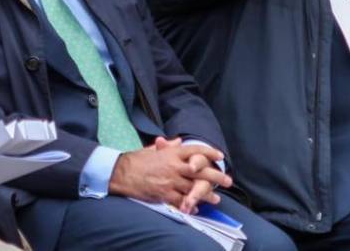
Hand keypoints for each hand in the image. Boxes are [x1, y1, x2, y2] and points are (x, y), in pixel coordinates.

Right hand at [108, 140, 230, 207]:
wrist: (121, 173)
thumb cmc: (136, 160)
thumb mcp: (152, 149)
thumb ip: (168, 146)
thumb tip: (179, 141)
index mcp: (171, 153)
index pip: (194, 151)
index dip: (209, 152)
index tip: (219, 155)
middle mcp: (174, 167)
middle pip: (199, 171)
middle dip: (215, 176)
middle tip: (228, 181)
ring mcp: (170, 181)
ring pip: (193, 188)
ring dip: (206, 194)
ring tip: (216, 198)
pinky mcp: (164, 194)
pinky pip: (181, 201)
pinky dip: (189, 204)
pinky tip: (196, 207)